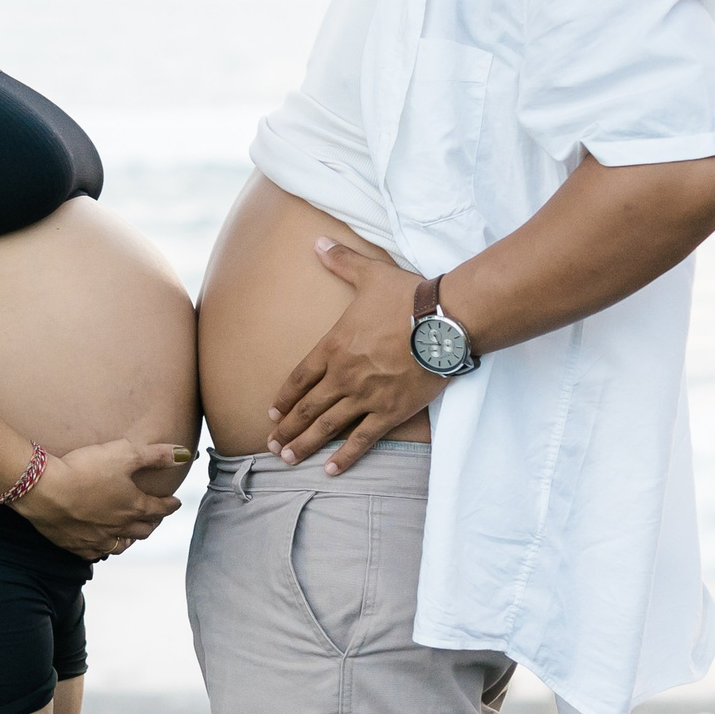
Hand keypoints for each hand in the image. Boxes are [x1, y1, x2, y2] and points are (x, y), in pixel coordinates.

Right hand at [16, 439, 184, 560]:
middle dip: (153, 522)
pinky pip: (96, 553)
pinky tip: (101, 545)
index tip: (175, 502)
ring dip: (131, 538)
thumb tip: (185, 454)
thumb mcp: (125, 453)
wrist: (45, 489)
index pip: (160, 508)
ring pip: (122, 545)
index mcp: (134, 506)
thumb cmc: (85, 469)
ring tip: (133, 533)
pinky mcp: (76, 545)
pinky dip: (103, 549)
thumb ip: (156, 455)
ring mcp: (97, 539)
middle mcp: (119, 527)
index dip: (170, 505)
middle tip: (156, 516)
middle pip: (144, 529)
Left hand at [266, 238, 445, 475]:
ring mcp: (366, 396)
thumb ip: (341, 260)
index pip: (300, 377)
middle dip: (287, 428)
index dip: (284, 397)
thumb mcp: (370, 273)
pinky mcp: (391, 411)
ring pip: (328, 427)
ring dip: (304, 445)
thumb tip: (318, 242)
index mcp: (334, 346)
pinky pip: (363, 439)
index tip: (272, 413)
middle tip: (270, 444)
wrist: (444, 320)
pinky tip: (330, 471)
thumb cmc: (407, 296)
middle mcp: (344, 375)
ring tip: (287, 459)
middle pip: (307, 407)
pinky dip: (346, 457)